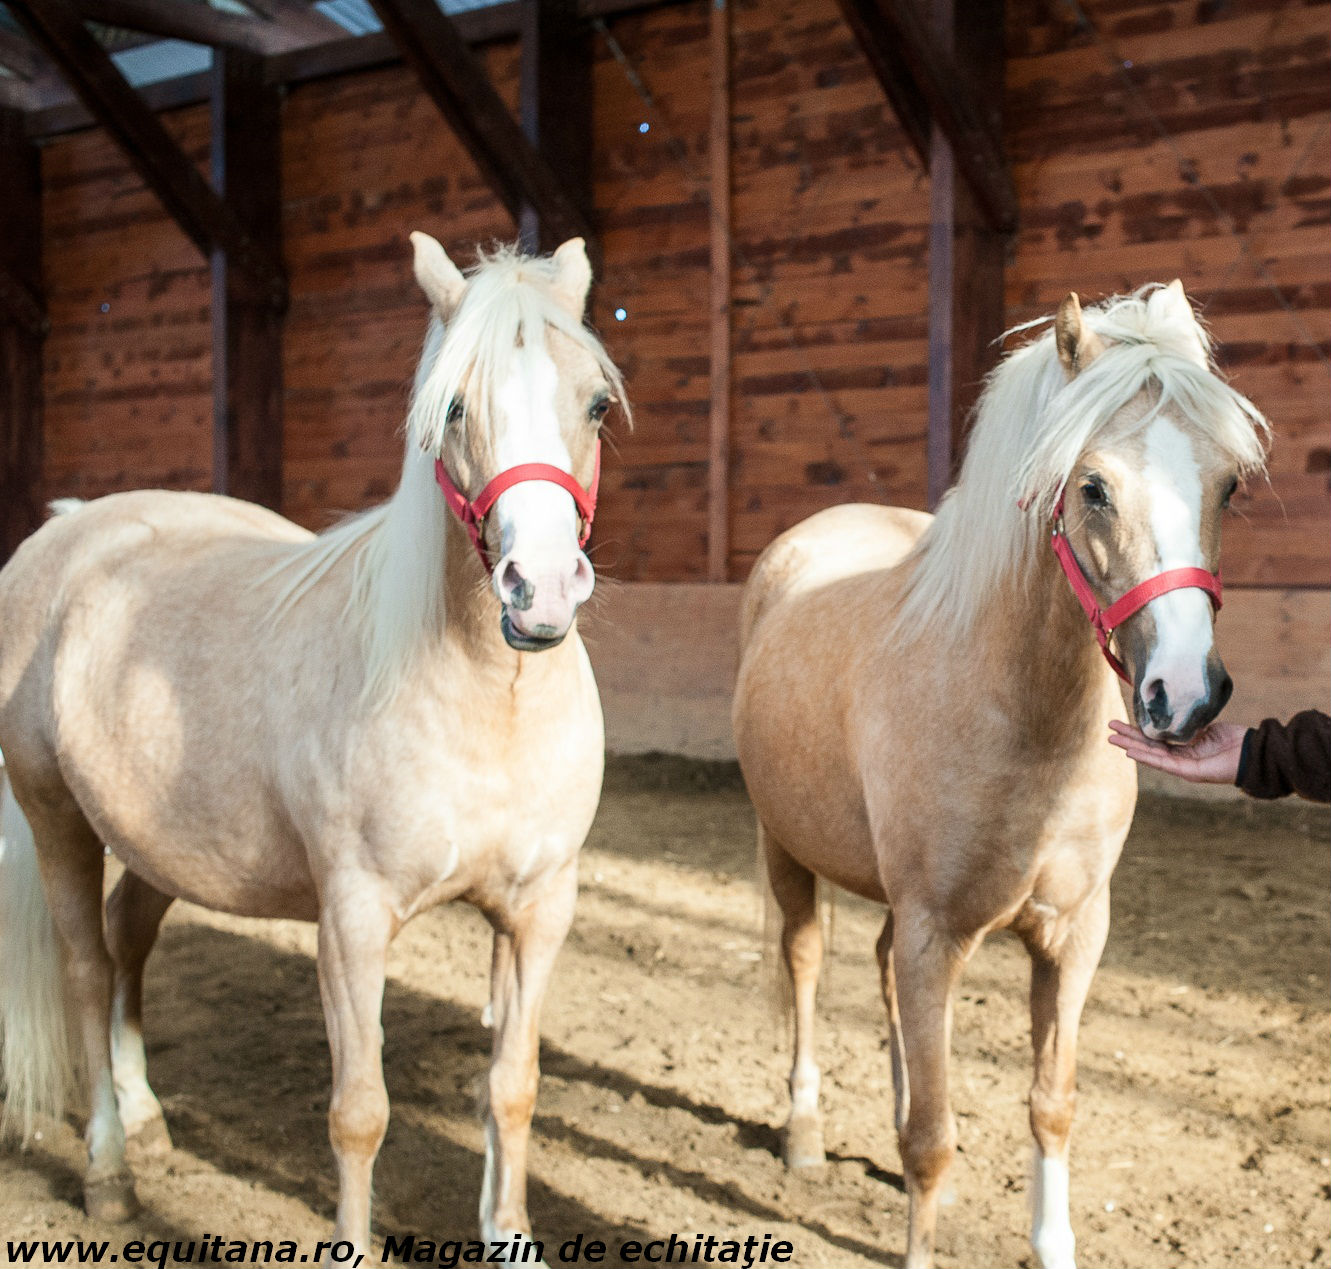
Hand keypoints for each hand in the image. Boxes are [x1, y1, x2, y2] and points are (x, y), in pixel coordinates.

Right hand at [1107, 719, 1248, 784]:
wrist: (1253, 753)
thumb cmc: (1235, 741)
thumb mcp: (1206, 728)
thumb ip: (1188, 726)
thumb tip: (1172, 716)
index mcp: (1185, 747)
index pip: (1157, 739)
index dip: (1139, 731)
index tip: (1123, 723)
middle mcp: (1181, 758)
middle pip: (1149, 746)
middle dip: (1128, 737)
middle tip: (1109, 728)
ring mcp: (1183, 765)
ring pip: (1151, 755)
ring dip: (1130, 746)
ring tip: (1112, 739)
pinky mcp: (1188, 771)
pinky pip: (1163, 764)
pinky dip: (1145, 757)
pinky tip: (1131, 751)